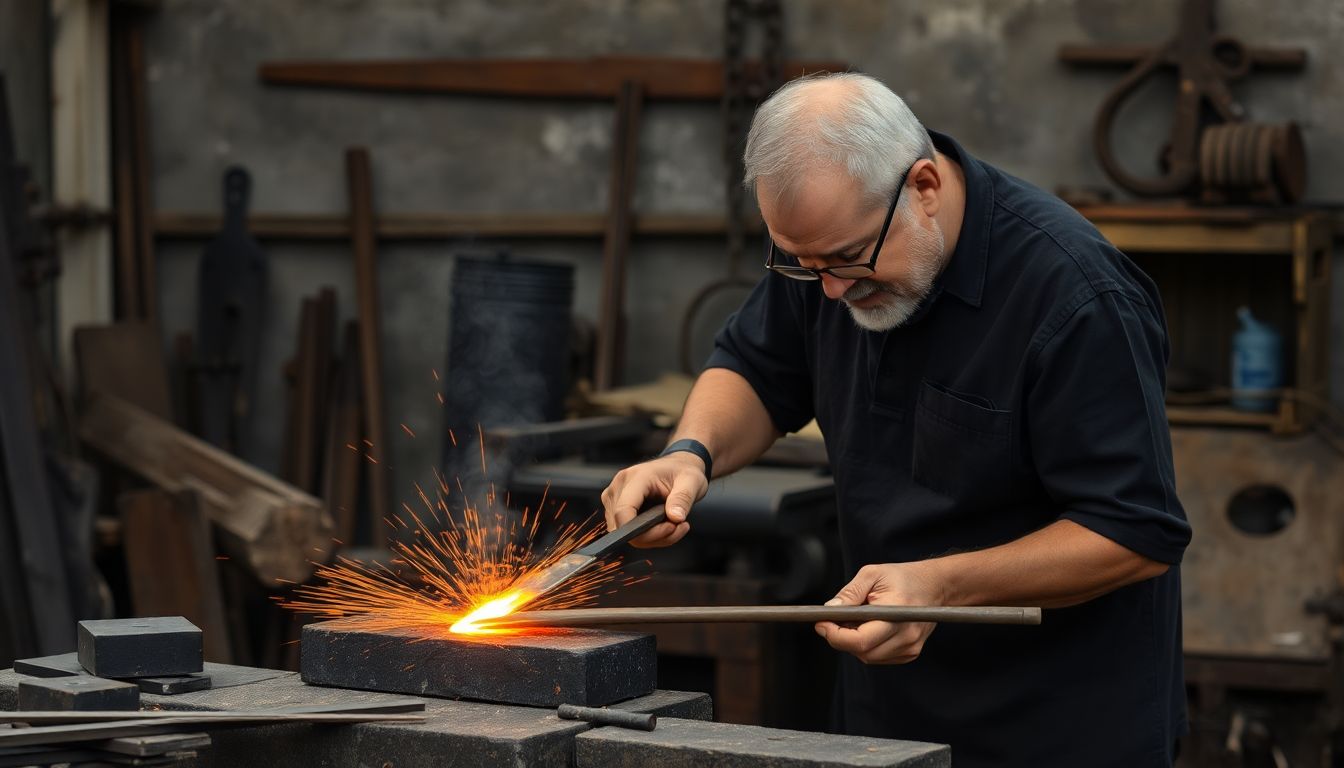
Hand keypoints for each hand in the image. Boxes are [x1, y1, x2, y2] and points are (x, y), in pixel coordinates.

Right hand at [601, 453, 708, 546]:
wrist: (678, 467)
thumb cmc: (682, 471)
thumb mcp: (692, 481)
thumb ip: (683, 498)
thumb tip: (675, 517)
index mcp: (635, 477)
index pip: (623, 511)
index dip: (641, 530)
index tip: (670, 528)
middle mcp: (619, 487)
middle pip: (624, 527)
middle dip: (654, 535)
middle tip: (678, 526)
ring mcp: (615, 499)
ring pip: (626, 534)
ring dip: (653, 538)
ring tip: (675, 525)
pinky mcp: (616, 509)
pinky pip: (629, 533)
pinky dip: (649, 536)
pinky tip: (665, 526)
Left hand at [815, 562, 945, 663]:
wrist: (934, 586)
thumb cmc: (903, 577)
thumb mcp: (872, 574)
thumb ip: (850, 593)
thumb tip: (830, 610)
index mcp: (896, 613)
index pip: (860, 640)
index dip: (835, 635)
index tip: (822, 624)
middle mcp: (906, 635)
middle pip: (862, 651)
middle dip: (841, 638)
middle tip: (833, 621)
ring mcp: (910, 647)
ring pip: (869, 657)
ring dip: (854, 643)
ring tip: (855, 621)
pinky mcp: (910, 653)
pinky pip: (879, 657)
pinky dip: (867, 647)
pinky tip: (869, 628)